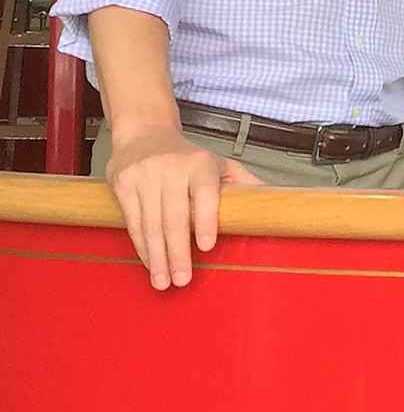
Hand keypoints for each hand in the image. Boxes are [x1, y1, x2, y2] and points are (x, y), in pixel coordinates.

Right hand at [104, 126, 255, 290]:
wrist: (144, 130)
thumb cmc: (186, 155)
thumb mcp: (218, 162)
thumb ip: (243, 182)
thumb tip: (273, 203)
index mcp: (200, 163)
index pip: (205, 193)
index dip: (206, 220)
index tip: (207, 246)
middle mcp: (171, 167)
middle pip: (175, 217)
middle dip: (178, 253)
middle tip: (183, 280)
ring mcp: (144, 175)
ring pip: (151, 224)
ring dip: (157, 257)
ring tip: (163, 281)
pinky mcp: (122, 183)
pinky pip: (133, 222)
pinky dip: (142, 247)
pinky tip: (150, 262)